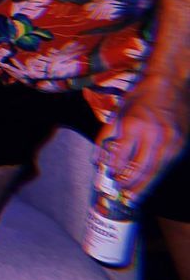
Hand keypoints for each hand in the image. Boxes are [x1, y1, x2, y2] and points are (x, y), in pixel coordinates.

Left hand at [97, 77, 187, 201]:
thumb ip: (106, 137)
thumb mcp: (118, 112)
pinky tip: (150, 182)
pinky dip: (157, 176)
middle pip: (140, 170)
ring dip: (145, 187)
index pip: (121, 159)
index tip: (110, 182)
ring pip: (156, 172)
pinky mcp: (181, 144)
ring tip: (135, 198)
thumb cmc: (140, 95)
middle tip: (123, 197)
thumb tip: (98, 161)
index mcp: (133, 126)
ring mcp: (170, 141)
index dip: (115, 173)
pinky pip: (167, 165)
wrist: (171, 82)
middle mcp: (153, 136)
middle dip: (130, 186)